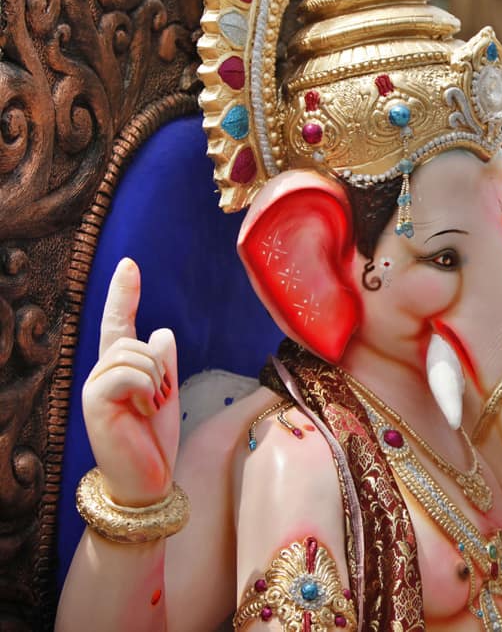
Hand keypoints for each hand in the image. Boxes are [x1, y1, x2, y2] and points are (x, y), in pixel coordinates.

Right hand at [81, 258, 179, 505]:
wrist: (148, 479)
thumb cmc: (154, 440)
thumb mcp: (165, 393)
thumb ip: (163, 363)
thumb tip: (162, 331)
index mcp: (118, 368)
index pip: (119, 322)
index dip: (124, 293)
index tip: (129, 264)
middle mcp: (100, 373)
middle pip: (134, 339)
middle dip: (158, 367)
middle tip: (157, 401)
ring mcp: (93, 386)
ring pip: (133, 353)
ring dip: (154, 381)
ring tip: (148, 409)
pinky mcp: (94, 401)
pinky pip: (128, 372)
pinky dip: (146, 389)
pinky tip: (142, 412)